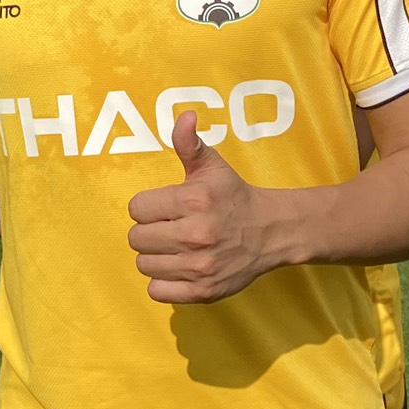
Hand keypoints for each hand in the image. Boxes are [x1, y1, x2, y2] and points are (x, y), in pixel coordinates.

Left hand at [125, 110, 289, 302]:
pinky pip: (157, 291)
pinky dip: (163, 282)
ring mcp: (199, 266)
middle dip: (150, 231)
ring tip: (175, 248)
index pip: (136, 208)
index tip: (166, 208)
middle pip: (136, 238)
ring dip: (155, 257)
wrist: (271, 232)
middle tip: (170, 228)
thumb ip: (189, 143)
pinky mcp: (203, 291)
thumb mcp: (212, 166)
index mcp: (194, 200)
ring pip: (144, 265)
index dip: (148, 207)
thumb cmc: (234, 197)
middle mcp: (196, 235)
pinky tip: (179, 268)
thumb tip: (184, 117)